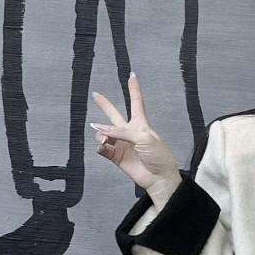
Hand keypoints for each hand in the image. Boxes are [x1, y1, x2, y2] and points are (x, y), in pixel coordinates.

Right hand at [91, 75, 180, 191]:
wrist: (159, 178)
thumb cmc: (158, 156)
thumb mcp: (143, 137)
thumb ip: (122, 132)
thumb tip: (102, 130)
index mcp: (141, 124)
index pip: (136, 102)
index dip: (134, 89)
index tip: (132, 75)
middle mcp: (130, 133)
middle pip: (115, 115)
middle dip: (105, 105)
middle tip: (95, 94)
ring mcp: (122, 145)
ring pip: (105, 133)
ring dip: (101, 133)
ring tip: (104, 139)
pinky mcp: (116, 157)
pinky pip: (103, 149)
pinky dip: (101, 147)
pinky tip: (103, 146)